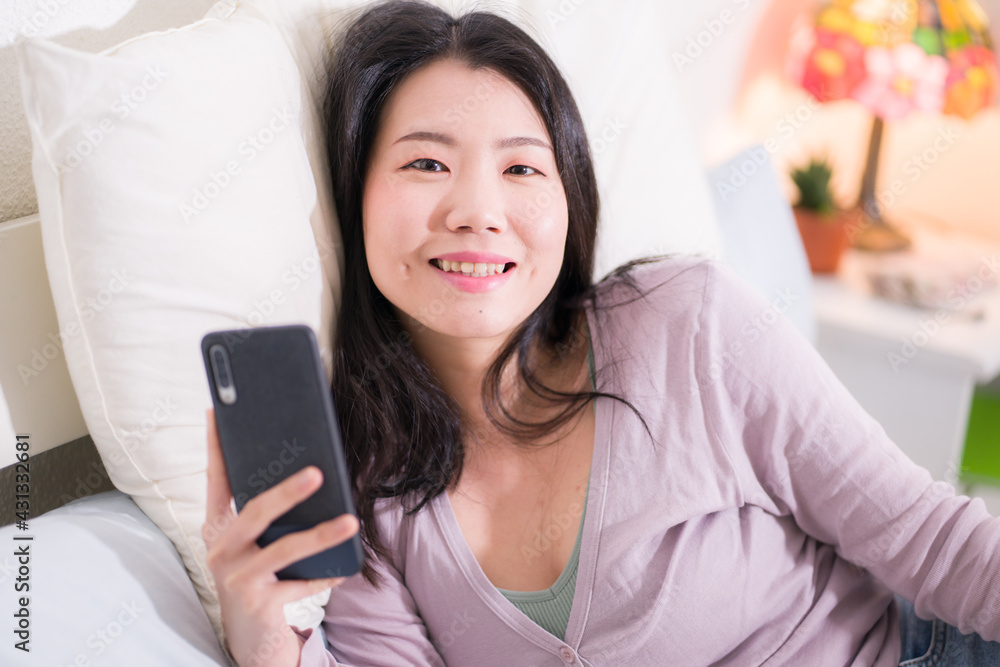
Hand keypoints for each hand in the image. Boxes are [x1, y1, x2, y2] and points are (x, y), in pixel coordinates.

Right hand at [202, 408, 359, 666]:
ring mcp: (236, 579)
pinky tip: (344, 569)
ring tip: (350, 522)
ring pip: (283, 549)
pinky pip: (300, 585)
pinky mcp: (257, 605)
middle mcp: (220, 551)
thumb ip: (269, 518)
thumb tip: (311, 475)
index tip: (217, 411)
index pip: (215, 481)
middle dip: (287, 491)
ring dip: (321, 535)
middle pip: (254, 511)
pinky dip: (325, 577)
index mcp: (218, 529)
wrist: (251, 643)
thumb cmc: (260, 581)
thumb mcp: (257, 547)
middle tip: (318, 472)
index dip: (215, 447)